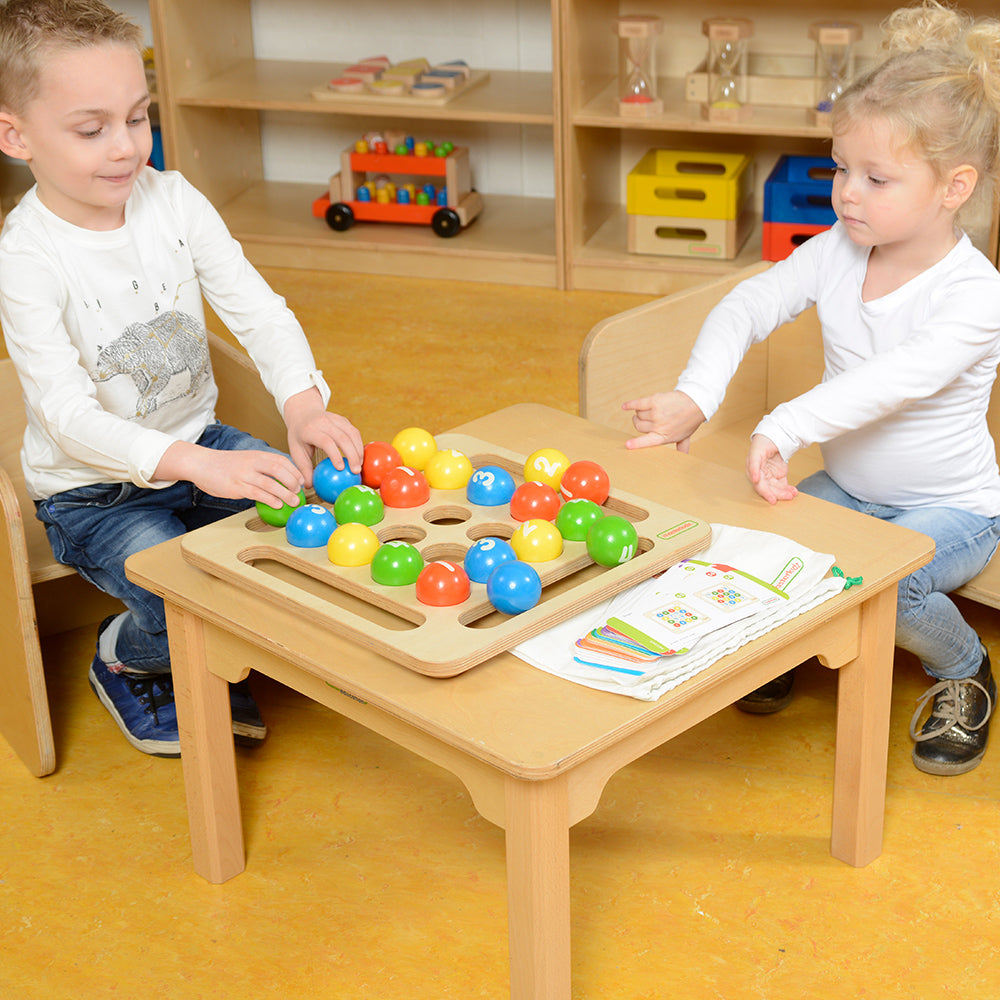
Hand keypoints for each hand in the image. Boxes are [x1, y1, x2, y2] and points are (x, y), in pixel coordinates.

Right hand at [156, 441, 305, 507]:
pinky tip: (277, 505)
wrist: (201, 463)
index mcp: (257, 455)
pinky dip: (270, 499)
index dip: (294, 471)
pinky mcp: (236, 486)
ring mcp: (244, 474)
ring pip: (270, 483)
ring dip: (285, 494)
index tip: (302, 481)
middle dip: (293, 482)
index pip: (281, 460)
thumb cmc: (224, 465)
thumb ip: (261, 466)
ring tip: (294, 502)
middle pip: (280, 470)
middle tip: (299, 492)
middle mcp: (252, 462)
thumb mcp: (246, 460)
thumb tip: (279, 479)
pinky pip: (257, 493)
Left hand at [282, 387, 363, 485]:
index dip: (335, 454)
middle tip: (356, 471)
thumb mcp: (296, 450)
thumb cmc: (299, 436)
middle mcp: (324, 421)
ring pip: (352, 433)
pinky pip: (354, 432)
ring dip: (358, 450)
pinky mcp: (343, 419)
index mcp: (310, 429)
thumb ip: (303, 468)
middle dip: (352, 455)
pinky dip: (359, 444)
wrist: (303, 412)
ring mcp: (335, 418)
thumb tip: (308, 486)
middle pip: (343, 437)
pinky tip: (359, 456)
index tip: (341, 468)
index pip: (326, 441)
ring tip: (360, 465)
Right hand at [622, 391, 705, 452]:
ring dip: (641, 412)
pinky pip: (637, 404)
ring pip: (638, 414)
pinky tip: (625, 406)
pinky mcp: (654, 401)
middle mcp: (659, 426)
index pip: (647, 442)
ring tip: (650, 409)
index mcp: (664, 436)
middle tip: (646, 418)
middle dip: (639, 422)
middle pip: (638, 425)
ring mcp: (656, 413)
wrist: (695, 402)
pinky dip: (630, 404)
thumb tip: (683, 456)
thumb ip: (682, 446)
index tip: (627, 445)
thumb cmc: (689, 419)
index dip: (636, 444)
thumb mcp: (685, 435)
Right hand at [746, 434, 797, 504]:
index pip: (759, 485)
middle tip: (788, 497)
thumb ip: (753, 466)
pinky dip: (788, 489)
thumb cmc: (762, 443)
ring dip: (785, 492)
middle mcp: (761, 476)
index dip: (765, 493)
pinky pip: (783, 485)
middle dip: (779, 494)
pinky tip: (794, 491)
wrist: (773, 436)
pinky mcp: (779, 475)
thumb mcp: (756, 453)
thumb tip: (754, 480)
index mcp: (752, 472)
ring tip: (793, 494)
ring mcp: (770, 476)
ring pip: (777, 488)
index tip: (773, 499)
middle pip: (769, 489)